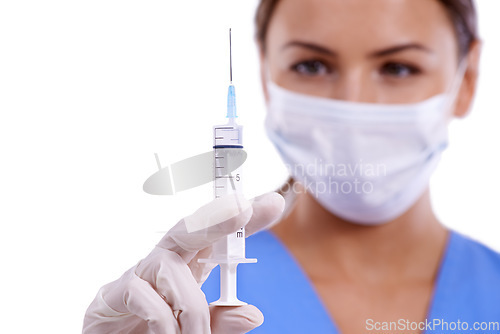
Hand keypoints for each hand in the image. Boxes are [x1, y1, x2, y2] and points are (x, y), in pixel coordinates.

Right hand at [83, 192, 284, 333]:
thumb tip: (253, 315)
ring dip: (190, 306)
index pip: (218, 237)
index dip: (244, 218)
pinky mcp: (114, 292)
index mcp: (189, 265)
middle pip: (188, 228)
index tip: (273, 202)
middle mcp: (166, 261)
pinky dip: (163, 320)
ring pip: (171, 268)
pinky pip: (143, 294)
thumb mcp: (195, 328)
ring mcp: (140, 273)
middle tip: (242, 207)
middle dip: (216, 216)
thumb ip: (221, 321)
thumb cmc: (152, 330)